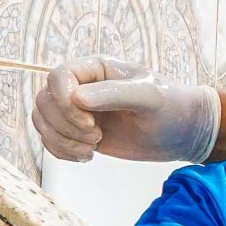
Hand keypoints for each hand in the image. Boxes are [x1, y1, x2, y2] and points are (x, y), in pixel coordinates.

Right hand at [33, 57, 221, 163]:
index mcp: (96, 68)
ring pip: (42, 121)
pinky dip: (61, 151)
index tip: (89, 122)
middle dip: (64, 125)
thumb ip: (114, 94)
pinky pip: (50, 139)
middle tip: (96, 137)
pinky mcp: (78, 132)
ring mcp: (78, 110)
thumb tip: (76, 99)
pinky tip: (86, 157)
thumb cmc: (171, 107)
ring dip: (61, 140)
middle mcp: (82, 86)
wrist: (183, 132)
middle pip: (44, 101)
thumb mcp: (148, 97)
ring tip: (91, 149)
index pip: (58, 77)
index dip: (64, 102)